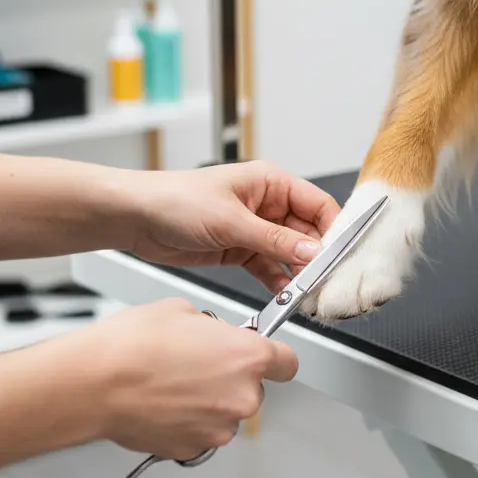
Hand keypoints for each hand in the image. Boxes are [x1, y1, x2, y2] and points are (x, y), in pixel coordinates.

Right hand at [68, 300, 297, 459]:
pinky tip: (163, 403)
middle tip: (197, 364)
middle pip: (252, 388)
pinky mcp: (194, 447)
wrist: (95, 383)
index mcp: (248, 358)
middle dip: (230, 378)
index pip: (287, 363)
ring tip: (172, 384)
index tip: (264, 357)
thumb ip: (212, 328)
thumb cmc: (131, 346)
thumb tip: (212, 336)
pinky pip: (201, 432)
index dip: (273, 358)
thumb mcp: (182, 311)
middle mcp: (242, 396)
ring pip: (225, 412)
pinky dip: (188, 421)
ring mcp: (219, 427)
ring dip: (208, 401)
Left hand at [129, 162, 340, 292]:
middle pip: (308, 233)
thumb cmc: (176, 200)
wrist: (137, 218)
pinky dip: (278, 281)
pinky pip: (269, 268)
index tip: (339, 256)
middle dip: (316, 258)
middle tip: (323, 282)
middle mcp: (267, 205)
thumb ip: (275, 240)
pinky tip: (284, 294)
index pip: (318, 205)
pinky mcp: (240, 250)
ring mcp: (254, 229)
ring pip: (290, 254)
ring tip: (306, 293)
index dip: (333, 230)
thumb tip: (312, 252)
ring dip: (298, 273)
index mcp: (271, 183)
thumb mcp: (232, 221)